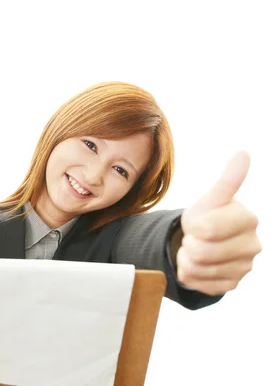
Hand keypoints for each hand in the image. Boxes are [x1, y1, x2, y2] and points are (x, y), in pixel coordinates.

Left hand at [176, 151, 260, 295]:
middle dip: (189, 243)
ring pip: (197, 269)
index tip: (196, 222)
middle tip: (195, 237)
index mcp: (248, 220)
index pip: (207, 229)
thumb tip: (243, 153)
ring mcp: (244, 268)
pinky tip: (197, 264)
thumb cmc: (208, 215)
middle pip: (201, 252)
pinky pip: (197, 284)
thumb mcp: (211, 199)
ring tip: (195, 248)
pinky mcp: (231, 285)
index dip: (192, 226)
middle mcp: (252, 246)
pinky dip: (189, 274)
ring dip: (186, 259)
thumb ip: (228, 180)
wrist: (205, 240)